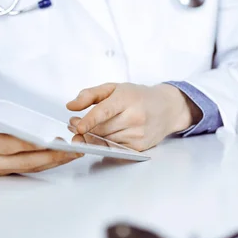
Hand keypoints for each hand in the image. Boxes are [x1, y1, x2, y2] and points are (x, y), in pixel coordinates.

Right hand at [0, 107, 81, 175]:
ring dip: (54, 161)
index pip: (6, 145)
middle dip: (50, 155)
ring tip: (75, 151)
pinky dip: (47, 162)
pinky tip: (63, 155)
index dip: (27, 143)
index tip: (47, 140)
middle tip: (72, 147)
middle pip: (24, 160)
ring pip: (30, 166)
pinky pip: (29, 167)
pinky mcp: (4, 171)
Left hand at [66, 83, 201, 151]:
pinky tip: (102, 137)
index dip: (89, 120)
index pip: (105, 111)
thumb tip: (71, 106)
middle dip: (85, 129)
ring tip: (87, 129)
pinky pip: (114, 150)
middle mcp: (135, 117)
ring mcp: (138, 134)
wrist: (166, 108)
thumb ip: (89, 94)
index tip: (77, 126)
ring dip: (92, 138)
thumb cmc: (138, 97)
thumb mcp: (114, 88)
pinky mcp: (139, 147)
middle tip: (74, 124)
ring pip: (106, 141)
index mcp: (127, 99)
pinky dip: (104, 145)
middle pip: (102, 129)